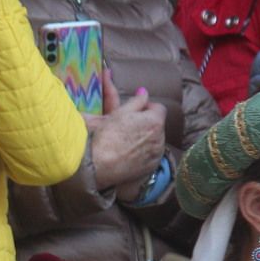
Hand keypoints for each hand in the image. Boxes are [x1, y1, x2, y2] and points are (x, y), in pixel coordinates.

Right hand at [89, 71, 165, 192]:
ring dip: (146, 138)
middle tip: (128, 126)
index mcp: (155, 121)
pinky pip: (152, 156)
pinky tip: (130, 153)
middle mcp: (161, 138)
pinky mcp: (151, 167)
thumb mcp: (120, 113)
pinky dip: (145, 153)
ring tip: (127, 141)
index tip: (134, 112)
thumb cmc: (108, 136)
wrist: (99, 165)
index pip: (159, 108)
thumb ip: (136, 101)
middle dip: (146, 124)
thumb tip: (144, 92)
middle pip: (157, 125)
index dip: (146, 108)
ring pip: (155, 141)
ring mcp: (157, 155)